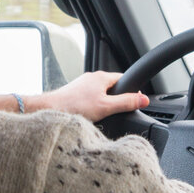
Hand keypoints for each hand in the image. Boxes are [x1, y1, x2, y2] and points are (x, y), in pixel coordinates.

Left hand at [18, 71, 148, 121]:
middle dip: (117, 99)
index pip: (124, 79)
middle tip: (118, 112)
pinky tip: (90, 115)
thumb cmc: (75, 107)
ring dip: (104, 103)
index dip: (132, 90)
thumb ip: (126, 102)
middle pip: (112, 86)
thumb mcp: (106, 107)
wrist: (50, 110)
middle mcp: (91, 78)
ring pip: (100, 93)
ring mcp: (82, 85)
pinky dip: (93, 106)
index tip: (135, 102)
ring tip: (102, 115)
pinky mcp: (74, 93)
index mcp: (101, 77)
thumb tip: (143, 99)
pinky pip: (90, 98)